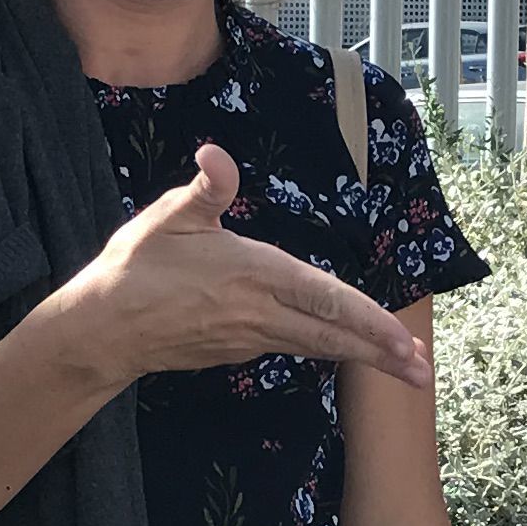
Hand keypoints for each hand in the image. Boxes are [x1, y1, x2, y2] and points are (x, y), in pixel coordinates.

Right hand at [61, 146, 432, 390]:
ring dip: (361, 355)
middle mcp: (260, 314)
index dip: (370, 322)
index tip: (406, 341)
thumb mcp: (168, 218)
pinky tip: (341, 348)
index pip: (326, 301)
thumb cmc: (135, 269)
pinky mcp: (237, 351)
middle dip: (382, 353)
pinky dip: (325, 349)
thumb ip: (204, 188)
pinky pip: (291, 347)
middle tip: (424, 371)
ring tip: (402, 366)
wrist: (102, 330)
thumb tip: (217, 154)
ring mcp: (250, 338)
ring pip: (317, 347)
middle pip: (333, 336)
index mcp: (254, 275)